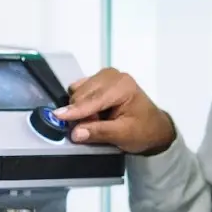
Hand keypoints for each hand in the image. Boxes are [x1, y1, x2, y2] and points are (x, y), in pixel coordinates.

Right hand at [53, 67, 176, 154]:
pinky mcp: (98, 81)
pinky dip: (81, 104)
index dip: (75, 110)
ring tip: (96, 121)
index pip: (93, 98)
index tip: (58, 117)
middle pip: (81, 94)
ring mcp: (105, 76)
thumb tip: (76, 132)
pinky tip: (93, 113)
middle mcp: (113, 76)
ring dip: (80, 109)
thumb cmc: (144, 130)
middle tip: (93, 129)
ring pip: (78, 91)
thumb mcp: (124, 135)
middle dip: (80, 114)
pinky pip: (79, 90)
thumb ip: (99, 133)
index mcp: (122, 86)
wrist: (154, 128)